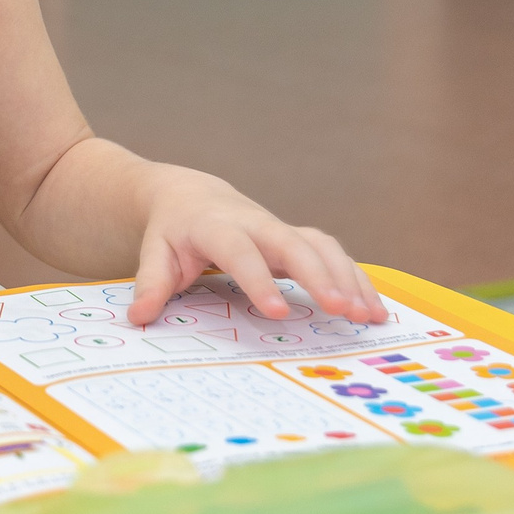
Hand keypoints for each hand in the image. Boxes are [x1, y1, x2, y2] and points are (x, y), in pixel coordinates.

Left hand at [127, 170, 384, 327]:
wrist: (190, 196)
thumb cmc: (172, 231)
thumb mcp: (154, 252)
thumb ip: (151, 283)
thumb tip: (139, 317)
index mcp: (217, 226)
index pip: (241, 252)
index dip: (259, 280)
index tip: (278, 313)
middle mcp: (256, 224)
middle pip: (293, 244)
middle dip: (320, 276)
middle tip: (341, 310)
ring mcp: (282, 230)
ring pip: (322, 247)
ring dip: (348, 279)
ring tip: (367, 317)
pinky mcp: (299, 240)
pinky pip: (334, 255)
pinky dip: (356, 279)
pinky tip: (374, 309)